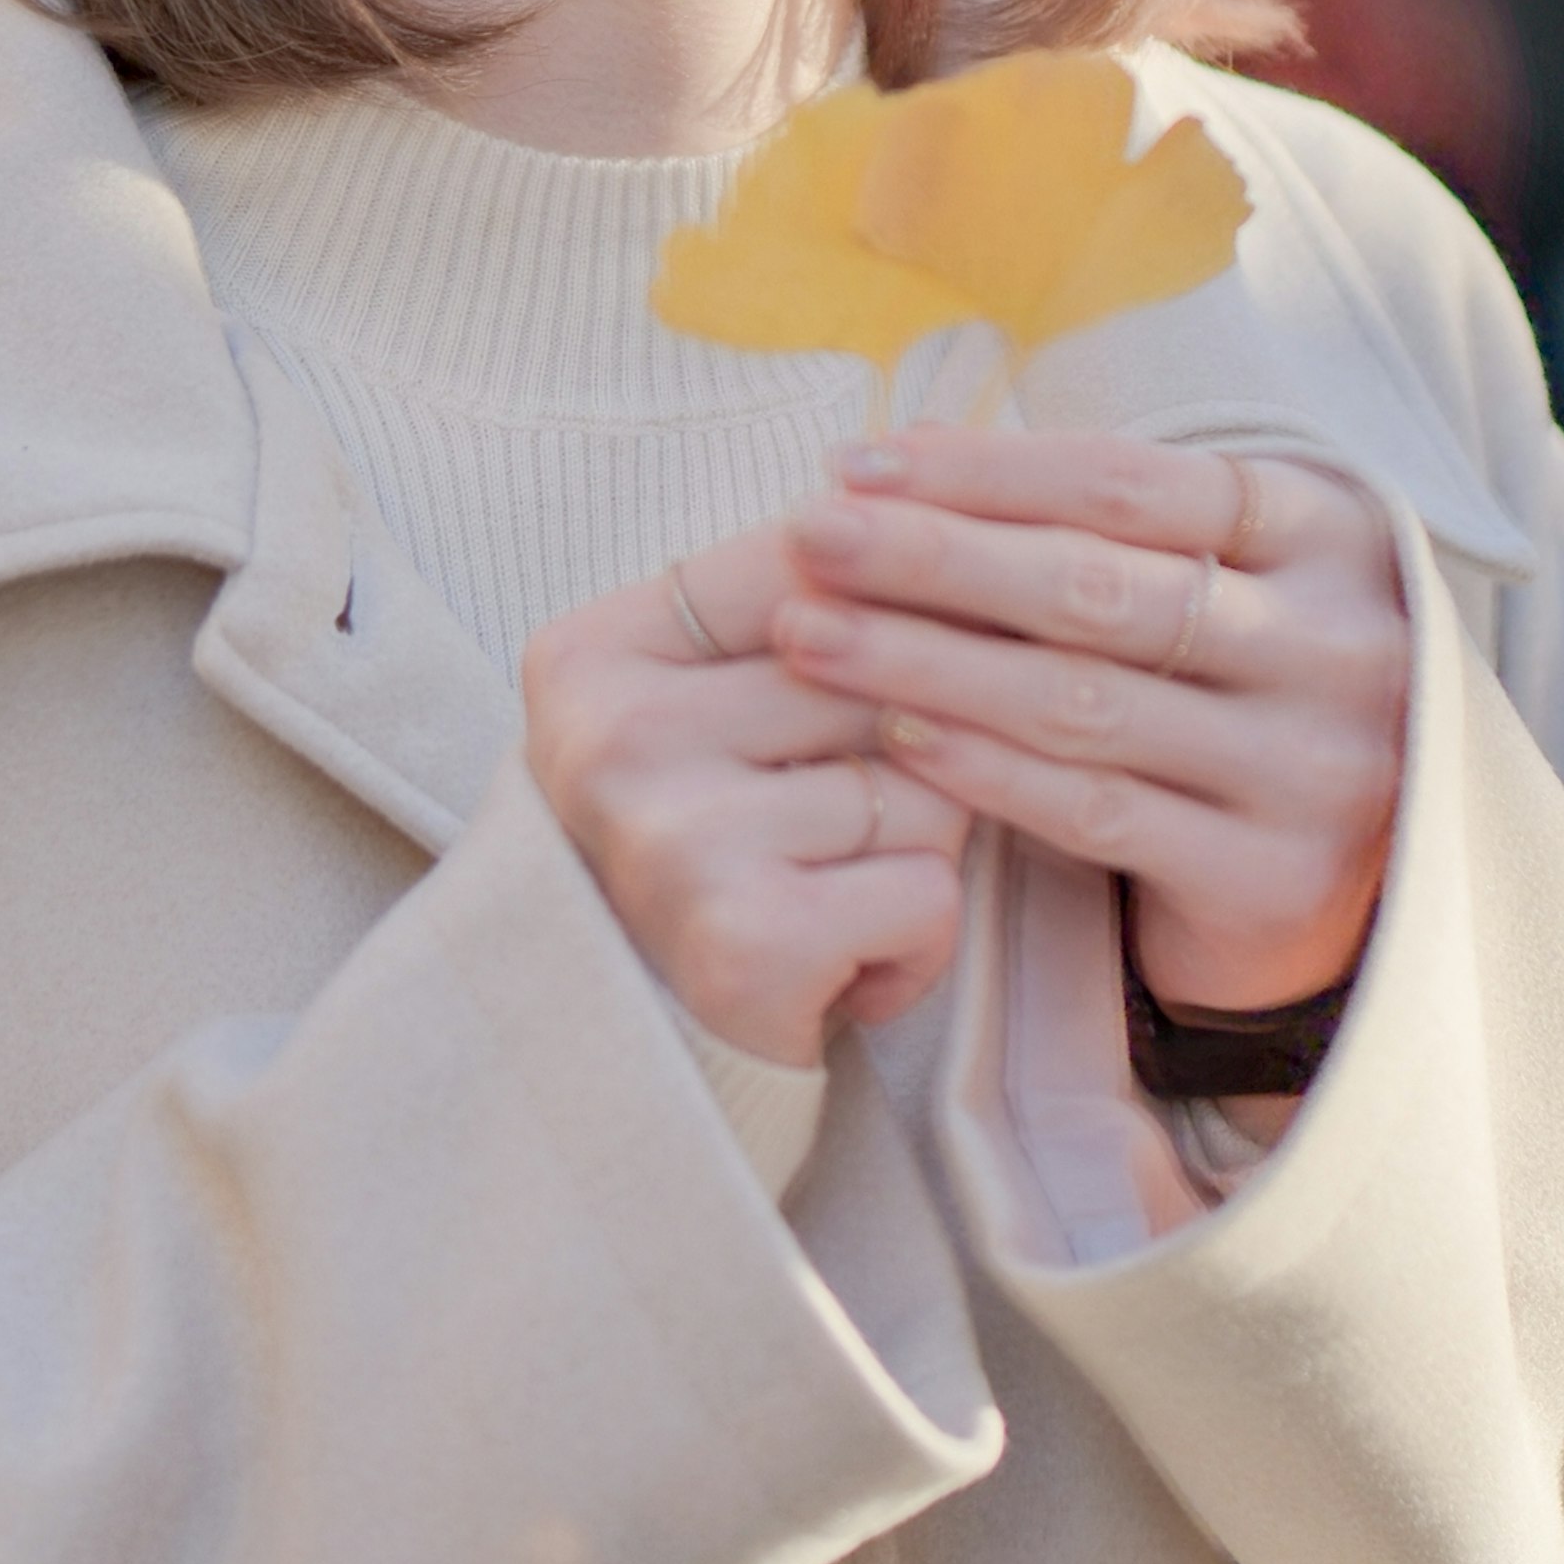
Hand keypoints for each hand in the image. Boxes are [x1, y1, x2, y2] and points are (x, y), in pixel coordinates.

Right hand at [524, 522, 972, 1066]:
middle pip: (882, 669)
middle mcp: (609, 735)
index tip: (969, 614)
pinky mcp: (740, 941)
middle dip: (916, 747)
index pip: (807, 555)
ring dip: (921, 852)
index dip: (913, 585)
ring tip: (838, 896)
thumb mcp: (724, 711)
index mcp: (592, 653)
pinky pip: (925, 890)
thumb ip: (810, 607)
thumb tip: (970, 494)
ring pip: (920, 780)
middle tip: (850, 818)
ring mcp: (668, 838)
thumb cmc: (723, 858)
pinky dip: (918, 941)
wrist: (661, 1068)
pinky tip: (846, 965)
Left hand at [768, 430, 1408, 1024]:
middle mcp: (1338, 644)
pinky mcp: (1270, 875)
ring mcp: (1312, 767)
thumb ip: (1099, 520)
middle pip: (1098, 587)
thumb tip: (912, 453)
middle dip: (932, 558)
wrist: (1370, 869)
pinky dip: (985, 772)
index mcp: (1330, 532)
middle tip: (809, 538)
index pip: (1131, 482)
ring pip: (1083, 702)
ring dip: (927, 665)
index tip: (858, 464)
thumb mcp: (1221, 572)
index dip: (983, 472)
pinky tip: (897, 739)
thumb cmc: (1250, 682)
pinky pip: (1096, 812)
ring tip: (814, 638)